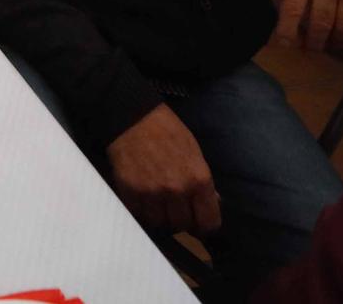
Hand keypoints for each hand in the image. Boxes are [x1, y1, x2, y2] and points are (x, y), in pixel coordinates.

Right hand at [106, 105, 220, 234]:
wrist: (133, 117)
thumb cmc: (168, 131)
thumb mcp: (194, 152)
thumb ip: (204, 182)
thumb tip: (213, 203)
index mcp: (199, 180)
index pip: (209, 223)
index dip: (205, 225)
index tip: (199, 222)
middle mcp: (177, 190)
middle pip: (182, 225)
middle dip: (181, 219)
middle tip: (175, 209)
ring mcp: (152, 193)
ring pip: (159, 223)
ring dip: (160, 216)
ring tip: (157, 204)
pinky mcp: (130, 192)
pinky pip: (138, 215)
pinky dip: (141, 210)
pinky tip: (142, 199)